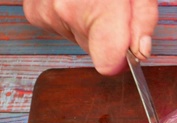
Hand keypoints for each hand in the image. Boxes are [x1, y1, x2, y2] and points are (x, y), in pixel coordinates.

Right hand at [23, 0, 157, 74]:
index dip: (120, 58)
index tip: (127, 49)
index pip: (107, 63)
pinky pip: (59, 28)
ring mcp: (46, 12)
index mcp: (98, 10)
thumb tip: (141, 51)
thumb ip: (143, 20)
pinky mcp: (34, 12)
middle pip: (95, 50)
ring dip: (87, 22)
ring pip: (77, 37)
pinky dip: (68, 16)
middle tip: (110, 5)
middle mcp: (66, 12)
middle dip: (107, 33)